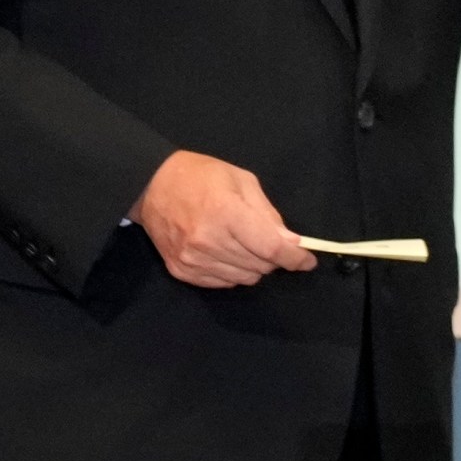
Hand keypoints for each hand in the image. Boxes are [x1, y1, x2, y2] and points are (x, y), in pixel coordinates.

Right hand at [128, 150, 316, 287]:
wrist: (152, 186)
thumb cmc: (202, 177)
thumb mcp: (243, 182)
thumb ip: (268, 214)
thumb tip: (291, 242)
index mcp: (226, 214)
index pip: (270, 249)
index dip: (295, 258)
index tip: (308, 261)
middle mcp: (208, 241)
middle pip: (260, 266)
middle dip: (274, 257)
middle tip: (269, 241)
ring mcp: (192, 259)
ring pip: (244, 278)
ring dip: (254, 266)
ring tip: (246, 244)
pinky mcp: (181, 271)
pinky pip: (223, 283)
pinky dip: (234, 272)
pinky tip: (228, 253)